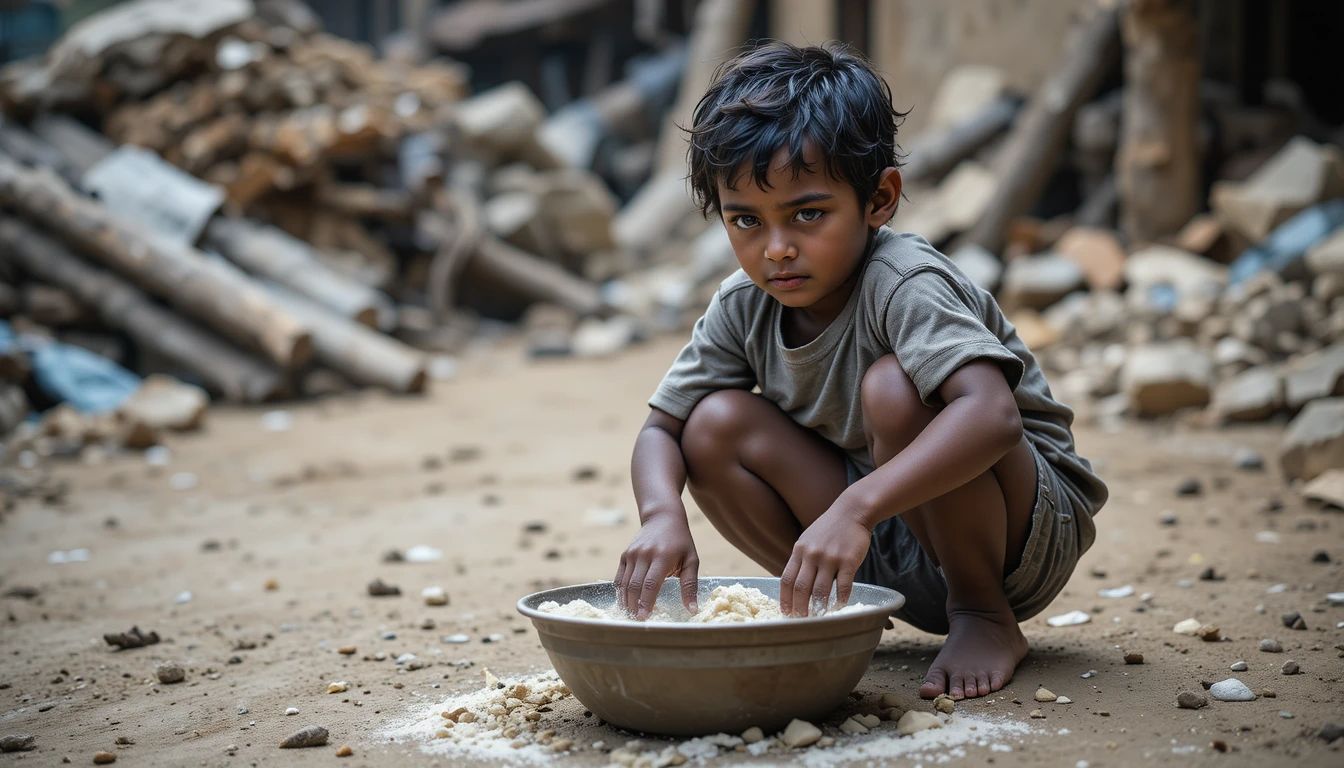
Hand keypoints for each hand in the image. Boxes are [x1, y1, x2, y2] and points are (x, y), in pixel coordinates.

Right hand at [614, 511, 698, 619]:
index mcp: (662, 556)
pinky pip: (619, 578)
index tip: (644, 618)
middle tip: (638, 621)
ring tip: (631, 616)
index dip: (646, 602)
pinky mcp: (625, 555)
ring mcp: (632, 554)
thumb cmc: (680, 542)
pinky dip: (620, 592)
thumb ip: (690, 585)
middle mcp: (644, 555)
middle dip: (634, 606)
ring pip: (624, 583)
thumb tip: (692, 610)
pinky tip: (625, 604)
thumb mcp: (691, 560)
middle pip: (634, 586)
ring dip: (626, 602)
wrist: (662, 518)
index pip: (651, 584)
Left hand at [779, 502, 872, 616]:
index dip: (785, 599)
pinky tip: (839, 605)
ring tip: (819, 617)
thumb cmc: (829, 528)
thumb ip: (801, 560)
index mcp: (799, 551)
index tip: (785, 612)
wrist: (851, 512)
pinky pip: (843, 586)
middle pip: (801, 588)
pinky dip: (840, 599)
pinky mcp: (848, 561)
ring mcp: (830, 558)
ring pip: (820, 590)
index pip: (786, 579)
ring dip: (819, 607)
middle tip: (801, 620)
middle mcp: (812, 555)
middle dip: (799, 608)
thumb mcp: (807, 539)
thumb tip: (794, 585)